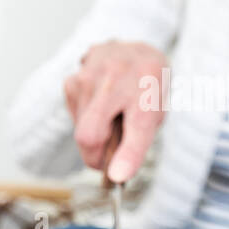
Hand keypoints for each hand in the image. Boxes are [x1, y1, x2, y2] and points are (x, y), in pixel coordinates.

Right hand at [63, 40, 167, 182]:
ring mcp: (88, 74)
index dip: (126, 155)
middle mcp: (116, 74)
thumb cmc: (149, 89)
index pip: (137, 125)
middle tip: (111, 155)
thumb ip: (137, 144)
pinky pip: (74, 117)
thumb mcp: (156, 115)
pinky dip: (85, 120)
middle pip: (89, 135)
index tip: (116, 177)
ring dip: (93, 135)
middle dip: (97, 155)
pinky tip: (99, 106)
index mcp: (147, 82)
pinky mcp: (71, 79)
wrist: (137, 51)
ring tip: (111, 116)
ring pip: (80, 129)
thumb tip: (117, 175)